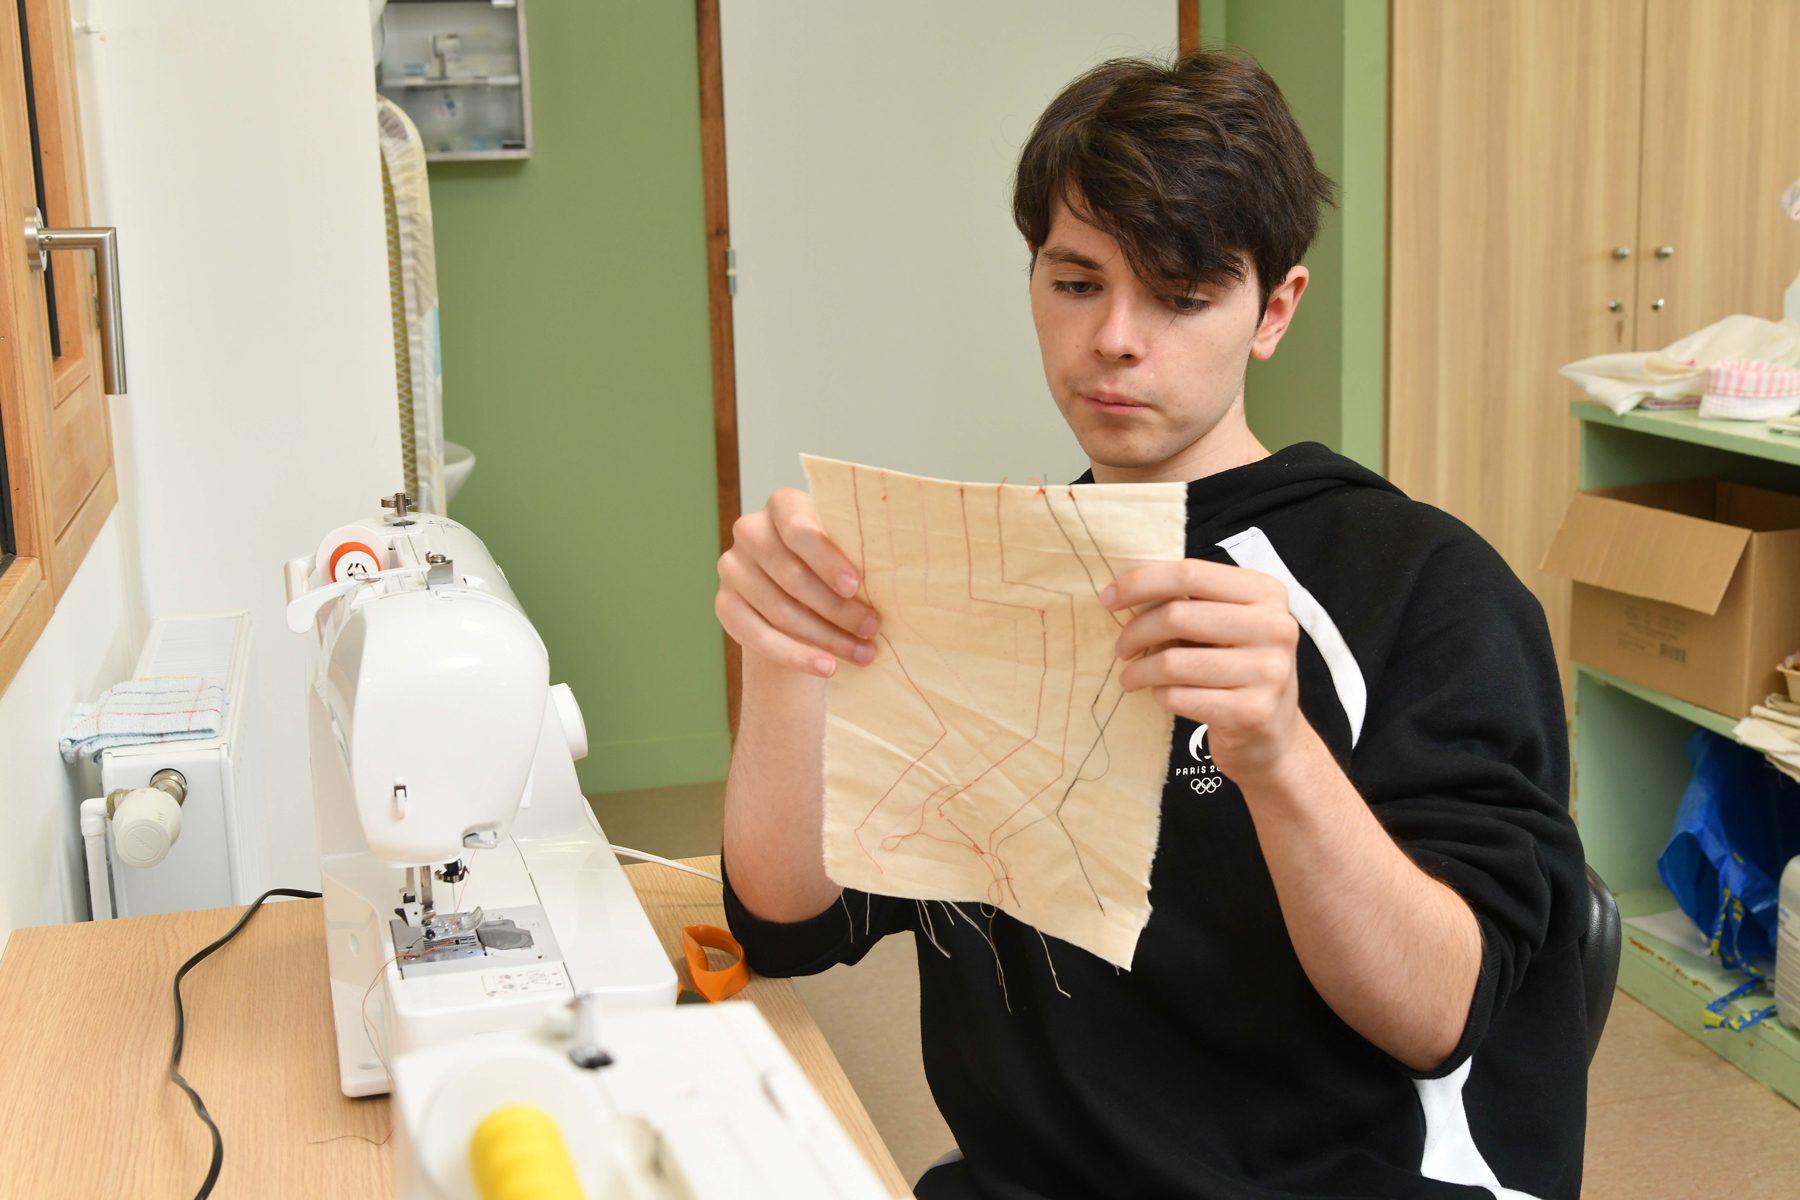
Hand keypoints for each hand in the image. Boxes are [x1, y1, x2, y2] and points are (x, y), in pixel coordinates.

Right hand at [715, 489, 880, 677]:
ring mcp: (732, 567)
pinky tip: (826, 667)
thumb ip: (859, 553)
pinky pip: (757, 636)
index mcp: (783, 505)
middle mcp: (750, 530)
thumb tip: (898, 574)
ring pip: (780, 610)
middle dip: (837, 608)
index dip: (826, 559)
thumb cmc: (836, 565)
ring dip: (825, 638)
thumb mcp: (847, 550)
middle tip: (872, 628)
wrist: (800, 595)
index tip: (855, 587)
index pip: (798, 527)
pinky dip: (795, 656)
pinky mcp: (725, 604)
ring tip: (862, 653)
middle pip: (792, 576)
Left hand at [1104, 559, 1302, 781]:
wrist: (1272, 735)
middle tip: (1121, 648)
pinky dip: (1159, 695)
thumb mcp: (1228, 624)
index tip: (1107, 598)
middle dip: (1135, 632)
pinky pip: (1179, 696)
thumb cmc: (1238, 668)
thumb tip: (1122, 590)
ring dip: (1139, 671)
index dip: (1140, 582)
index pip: (1190, 574)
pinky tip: (1161, 696)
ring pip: (1173, 661)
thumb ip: (1192, 601)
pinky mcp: (1252, 712)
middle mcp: (1275, 627)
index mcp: (1266, 593)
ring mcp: (1268, 671)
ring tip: (1132, 677)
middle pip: (1177, 615)